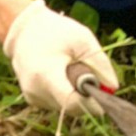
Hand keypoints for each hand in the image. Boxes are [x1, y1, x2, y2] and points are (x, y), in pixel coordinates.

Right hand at [2, 0, 117, 116]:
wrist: (23, 27)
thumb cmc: (54, 30)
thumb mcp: (82, 39)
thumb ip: (100, 63)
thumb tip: (113, 88)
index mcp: (46, 74)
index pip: (72, 103)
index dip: (91, 103)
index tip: (102, 95)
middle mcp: (35, 90)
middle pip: (70, 107)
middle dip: (84, 96)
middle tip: (85, 73)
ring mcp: (31, 96)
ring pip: (64, 107)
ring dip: (73, 94)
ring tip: (68, 68)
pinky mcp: (31, 98)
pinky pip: (55, 103)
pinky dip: (63, 93)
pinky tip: (59, 74)